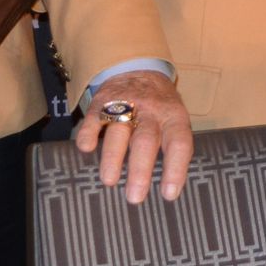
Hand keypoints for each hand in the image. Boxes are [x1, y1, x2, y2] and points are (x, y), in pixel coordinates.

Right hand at [75, 70, 193, 204]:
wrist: (139, 69)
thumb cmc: (160, 109)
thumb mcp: (175, 121)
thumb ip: (173, 148)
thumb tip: (170, 191)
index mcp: (174, 117)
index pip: (179, 143)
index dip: (176, 169)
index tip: (169, 194)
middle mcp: (151, 111)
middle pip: (146, 141)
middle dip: (140, 170)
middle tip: (135, 197)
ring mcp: (126, 105)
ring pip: (120, 130)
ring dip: (113, 156)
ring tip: (109, 180)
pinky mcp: (102, 102)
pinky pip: (95, 117)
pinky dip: (89, 132)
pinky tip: (86, 148)